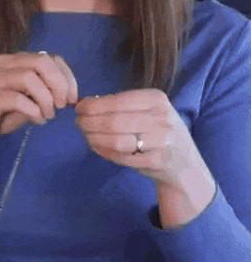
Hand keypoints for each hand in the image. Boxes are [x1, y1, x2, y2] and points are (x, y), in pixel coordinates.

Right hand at [0, 51, 78, 152]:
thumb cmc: (0, 114)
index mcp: (14, 61)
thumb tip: (69, 95)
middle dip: (58, 84)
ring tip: (47, 115)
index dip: (67, 77)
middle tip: (62, 105)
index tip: (72, 99)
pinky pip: (18, 99)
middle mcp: (3, 64)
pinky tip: (36, 120)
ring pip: (30, 78)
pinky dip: (34, 111)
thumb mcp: (27, 100)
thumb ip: (44, 92)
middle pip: (41, 61)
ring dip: (46, 99)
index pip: (50, 58)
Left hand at [73, 89, 208, 190]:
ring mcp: (161, 141)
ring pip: (116, 141)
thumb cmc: (155, 131)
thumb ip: (118, 105)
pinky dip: (104, 152)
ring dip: (94, 138)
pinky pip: (121, 157)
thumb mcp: (145, 110)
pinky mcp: (156, 161)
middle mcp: (162, 118)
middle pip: (113, 121)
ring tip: (87, 136)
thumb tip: (83, 103)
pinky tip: (98, 147)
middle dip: (89, 122)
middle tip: (79, 123)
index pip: (116, 101)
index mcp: (157, 99)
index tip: (78, 108)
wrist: (184, 163)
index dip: (92, 106)